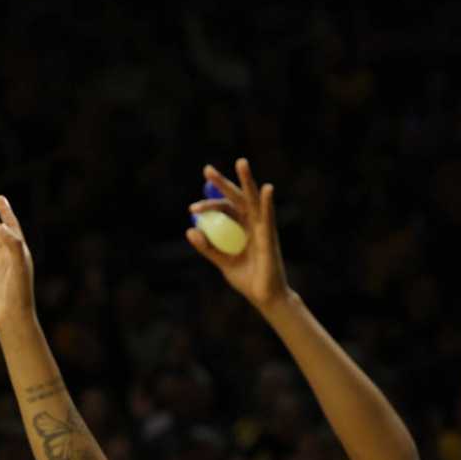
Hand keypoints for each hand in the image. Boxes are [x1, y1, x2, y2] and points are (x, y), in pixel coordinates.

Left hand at [186, 158, 291, 312]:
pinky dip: (267, 202)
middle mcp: (252, 224)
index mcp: (241, 229)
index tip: (192, 208)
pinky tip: (266, 189)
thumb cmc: (247, 279)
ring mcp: (262, 228)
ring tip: (241, 163)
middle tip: (207, 169)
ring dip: (248, 181)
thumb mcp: (223, 262)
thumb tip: (190, 231)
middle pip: (236, 198)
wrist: (264, 296)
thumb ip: (208, 248)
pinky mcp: (270, 236)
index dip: (210, 204)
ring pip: (253, 200)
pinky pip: (269, 217)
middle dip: (223, 183)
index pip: (225, 210)